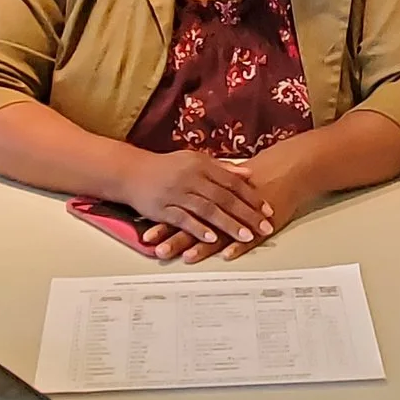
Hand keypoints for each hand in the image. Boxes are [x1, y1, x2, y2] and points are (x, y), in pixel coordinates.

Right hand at [120, 151, 272, 262]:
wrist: (130, 172)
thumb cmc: (166, 167)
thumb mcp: (195, 160)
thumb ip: (222, 168)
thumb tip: (249, 174)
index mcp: (201, 165)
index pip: (232, 182)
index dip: (252, 196)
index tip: (268, 209)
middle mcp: (191, 177)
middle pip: (224, 197)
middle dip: (246, 214)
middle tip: (265, 227)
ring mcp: (176, 193)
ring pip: (207, 210)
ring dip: (227, 224)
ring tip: (246, 237)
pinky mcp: (162, 208)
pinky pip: (183, 219)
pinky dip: (198, 229)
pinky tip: (212, 238)